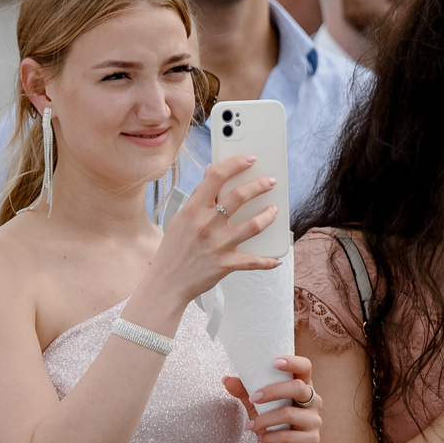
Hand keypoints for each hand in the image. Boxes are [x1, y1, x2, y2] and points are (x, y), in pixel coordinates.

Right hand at [133, 154, 280, 322]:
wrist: (167, 283)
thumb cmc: (173, 250)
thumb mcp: (181, 219)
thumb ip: (198, 197)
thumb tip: (210, 173)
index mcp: (193, 210)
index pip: (216, 177)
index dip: (236, 164)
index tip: (250, 159)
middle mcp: (206, 224)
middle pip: (239, 196)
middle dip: (259, 185)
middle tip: (270, 182)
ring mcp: (218, 245)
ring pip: (254, 225)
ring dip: (268, 215)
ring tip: (274, 210)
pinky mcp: (226, 264)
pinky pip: (253, 261)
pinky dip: (267, 261)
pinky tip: (276, 258)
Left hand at [223, 352, 320, 442]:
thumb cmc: (273, 423)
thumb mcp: (258, 406)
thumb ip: (245, 392)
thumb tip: (227, 380)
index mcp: (302, 386)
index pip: (305, 367)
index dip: (293, 362)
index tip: (274, 363)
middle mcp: (313, 401)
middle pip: (298, 388)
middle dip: (272, 392)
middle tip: (253, 398)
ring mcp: (315, 420)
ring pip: (289, 413)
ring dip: (266, 419)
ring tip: (251, 426)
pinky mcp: (312, 440)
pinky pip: (290, 436)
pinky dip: (272, 436)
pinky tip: (263, 438)